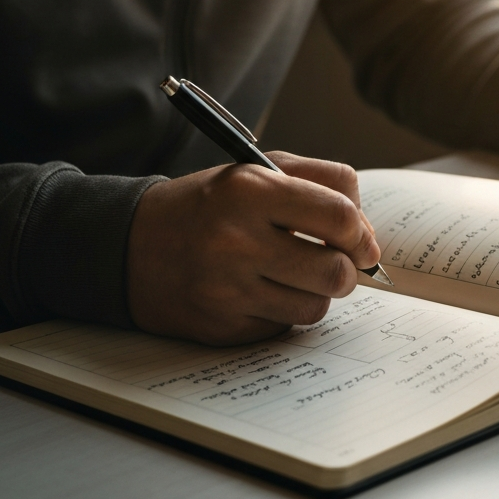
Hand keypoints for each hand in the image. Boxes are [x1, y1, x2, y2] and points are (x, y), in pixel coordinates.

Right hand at [127, 153, 380, 344]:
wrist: (130, 244)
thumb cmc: (210, 204)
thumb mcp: (260, 170)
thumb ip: (324, 186)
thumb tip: (368, 238)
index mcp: (250, 189)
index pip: (340, 216)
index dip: (362, 233)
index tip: (361, 241)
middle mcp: (236, 240)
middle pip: (336, 271)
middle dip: (346, 269)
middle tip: (332, 261)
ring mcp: (226, 289)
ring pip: (316, 306)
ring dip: (315, 292)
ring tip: (292, 274)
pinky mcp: (221, 326)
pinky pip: (284, 327)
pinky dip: (283, 311)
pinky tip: (259, 291)